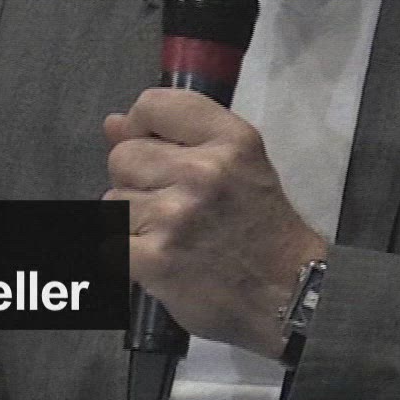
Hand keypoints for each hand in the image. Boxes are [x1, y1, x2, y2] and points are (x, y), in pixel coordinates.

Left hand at [103, 88, 329, 357]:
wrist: (290, 294)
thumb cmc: (264, 228)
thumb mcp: (240, 165)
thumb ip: (177, 138)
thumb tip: (113, 125)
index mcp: (230, 140)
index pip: (153, 105)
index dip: (139, 126)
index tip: (149, 148)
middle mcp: (203, 171)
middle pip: (123, 157)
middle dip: (136, 181)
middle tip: (169, 205)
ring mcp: (176, 215)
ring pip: (112, 201)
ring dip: (131, 221)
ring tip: (169, 236)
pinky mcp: (155, 258)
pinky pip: (109, 241)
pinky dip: (124, 254)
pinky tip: (152, 259)